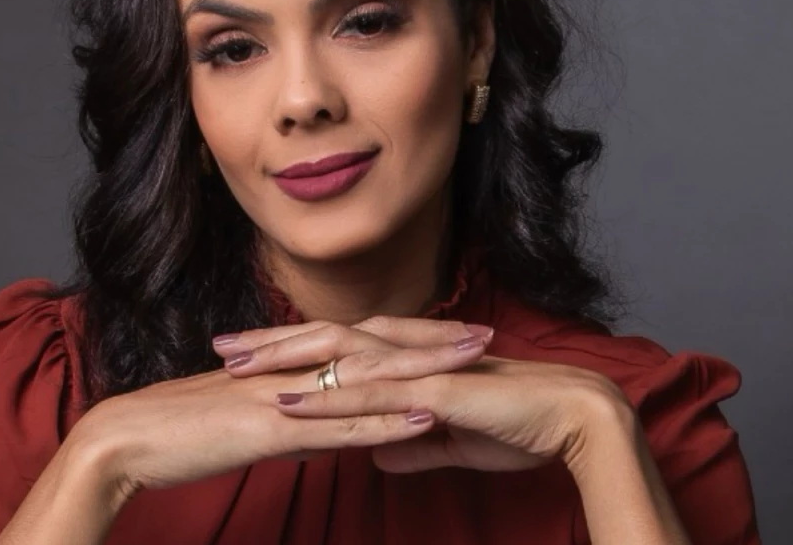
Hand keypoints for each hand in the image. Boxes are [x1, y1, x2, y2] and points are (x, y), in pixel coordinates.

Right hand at [64, 319, 490, 501]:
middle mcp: (290, 371)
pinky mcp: (271, 428)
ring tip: (473, 364)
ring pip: (365, 379)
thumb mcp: (242, 423)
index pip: (357, 344)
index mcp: (284, 367)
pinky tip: (425, 418)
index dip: (407, 338)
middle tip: (486, 336)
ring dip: (424, 370)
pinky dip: (385, 421)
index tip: (452, 337)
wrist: (124, 438)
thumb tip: (317, 433)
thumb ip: (284, 421)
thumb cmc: (178, 432)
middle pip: (373, 348)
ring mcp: (284, 395)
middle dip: (432, 342)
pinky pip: (338, 424)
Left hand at [226, 316, 633, 474]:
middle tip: (220, 344)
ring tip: (236, 367)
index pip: (338, 345)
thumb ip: (408, 442)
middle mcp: (407, 351)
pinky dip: (327, 398)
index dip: (292, 348)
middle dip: (270, 341)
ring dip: (284, 360)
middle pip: (325, 338)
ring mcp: (418, 366)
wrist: (572, 418)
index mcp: (410, 357)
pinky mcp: (433, 390)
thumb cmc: (517, 423)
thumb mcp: (449, 439)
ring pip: (338, 357)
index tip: (248, 353)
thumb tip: (373, 454)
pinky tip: (290, 404)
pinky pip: (369, 395)